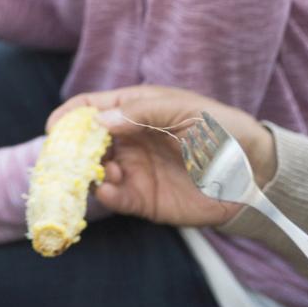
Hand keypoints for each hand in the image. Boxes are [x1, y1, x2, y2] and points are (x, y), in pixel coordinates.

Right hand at [48, 85, 277, 228]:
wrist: (253, 174)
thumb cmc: (224, 132)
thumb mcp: (187, 112)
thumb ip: (144, 112)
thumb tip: (100, 120)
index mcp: (138, 110)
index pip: (94, 107)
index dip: (71, 115)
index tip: (54, 127)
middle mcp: (130, 139)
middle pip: (86, 142)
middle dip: (70, 149)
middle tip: (61, 158)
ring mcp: (134, 169)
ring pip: (94, 171)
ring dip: (85, 173)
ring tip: (92, 173)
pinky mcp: (143, 199)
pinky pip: (114, 197)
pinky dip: (105, 194)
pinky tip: (107, 190)